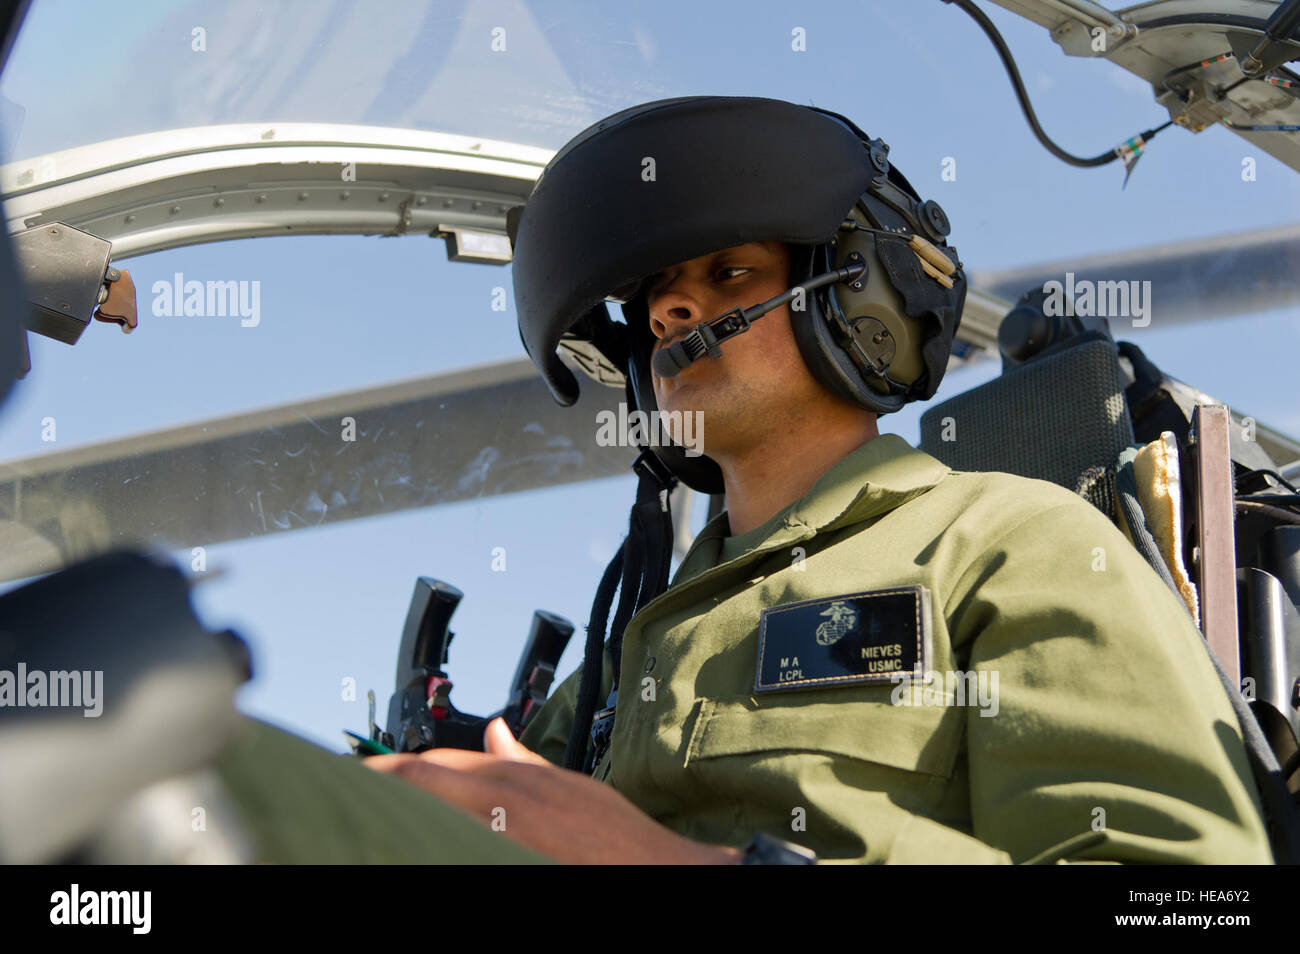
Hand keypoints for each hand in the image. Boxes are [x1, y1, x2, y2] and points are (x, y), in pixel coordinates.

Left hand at [364, 717, 741, 864]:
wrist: (654, 872)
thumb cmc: (615, 836)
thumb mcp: (569, 784)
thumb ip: (523, 758)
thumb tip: (495, 730)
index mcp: (512, 778)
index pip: (431, 764)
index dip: (389, 768)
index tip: (362, 773)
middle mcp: (500, 802)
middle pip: (419, 784)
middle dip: (378, 784)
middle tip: (341, 790)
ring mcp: (498, 836)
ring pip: (427, 816)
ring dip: (394, 813)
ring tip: (357, 815)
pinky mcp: (505, 860)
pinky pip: (450, 849)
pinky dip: (424, 844)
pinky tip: (402, 849)